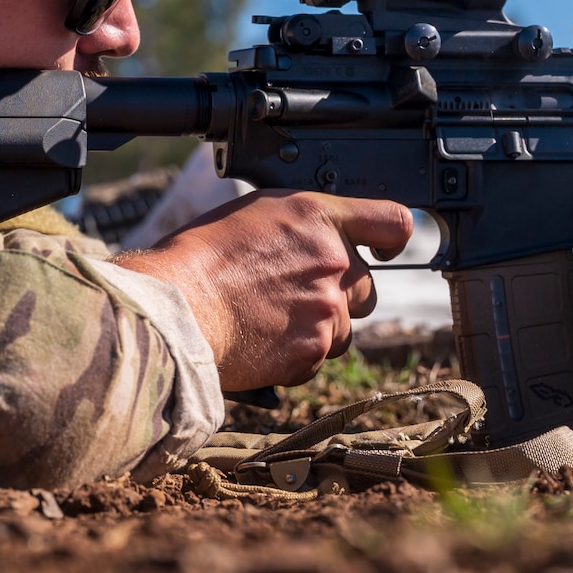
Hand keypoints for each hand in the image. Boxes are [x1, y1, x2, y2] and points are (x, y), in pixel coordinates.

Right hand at [115, 190, 412, 390]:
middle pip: (367, 289)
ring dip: (318, 329)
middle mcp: (334, 262)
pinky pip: (318, 359)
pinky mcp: (313, 352)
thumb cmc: (203, 257)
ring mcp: (328, 310)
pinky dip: (296, 356)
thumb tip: (321, 241)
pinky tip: (262, 340)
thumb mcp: (258, 214)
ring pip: (344, 330)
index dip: (393, 240)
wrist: (179, 307)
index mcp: (320, 218)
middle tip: (294, 296)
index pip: (393, 222)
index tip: (385, 250)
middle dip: (340, 296)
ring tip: (269, 319)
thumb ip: (305, 226)